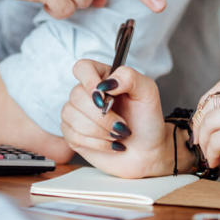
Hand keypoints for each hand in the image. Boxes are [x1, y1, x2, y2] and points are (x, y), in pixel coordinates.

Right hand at [60, 60, 172, 177]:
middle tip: (121, 124)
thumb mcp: (147, 92)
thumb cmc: (147, 121)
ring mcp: (78, 113)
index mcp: (104, 78)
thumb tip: (106, 83)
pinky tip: (109, 143)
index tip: (103, 95)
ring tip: (117, 134)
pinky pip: (73, 134)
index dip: (89, 80)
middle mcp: (88, 93)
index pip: (82, 68)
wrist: (147, 151)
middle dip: (102, 116)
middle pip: (76, 95)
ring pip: (72, 116)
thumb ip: (129, 77)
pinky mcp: (73, 133)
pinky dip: (96, 143)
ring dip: (100, 131)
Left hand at [191, 80, 219, 197]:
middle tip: (199, 141)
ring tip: (209, 154)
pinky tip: (216, 162)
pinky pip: (215, 139)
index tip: (202, 122)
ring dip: (204, 140)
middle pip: (211, 102)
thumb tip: (217, 114)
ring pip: (210, 121)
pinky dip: (211, 152)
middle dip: (200, 123)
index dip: (205, 104)